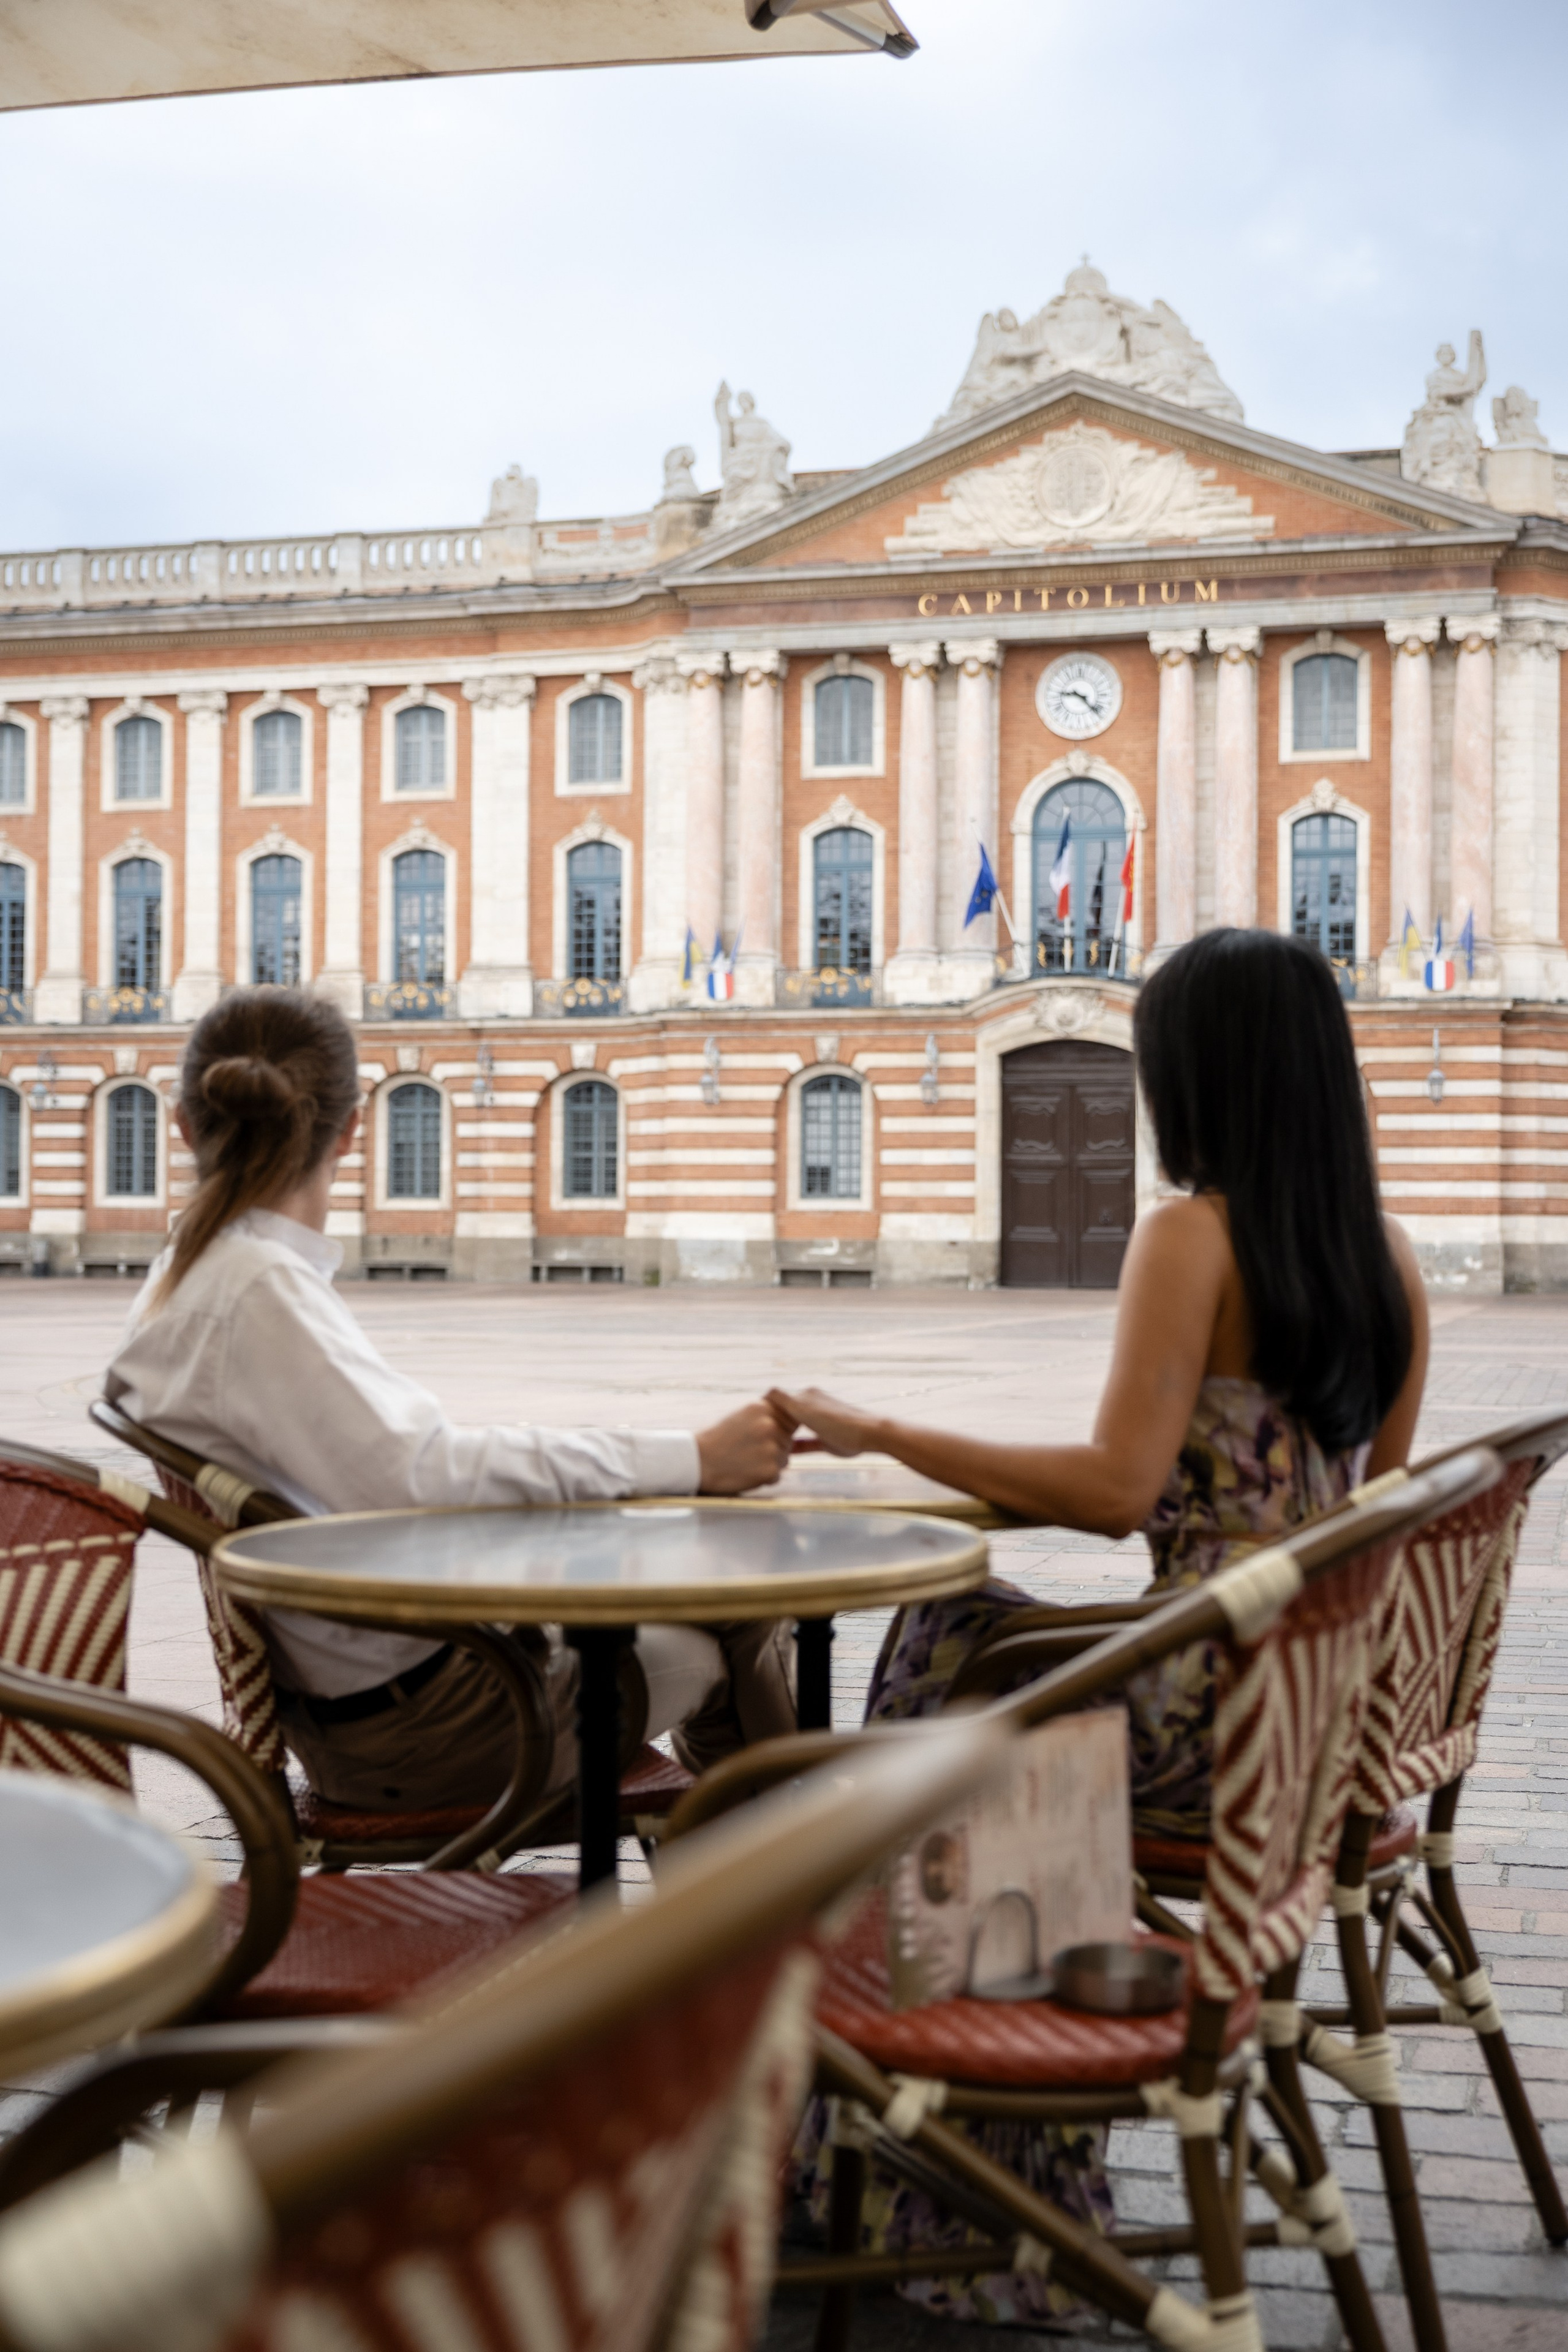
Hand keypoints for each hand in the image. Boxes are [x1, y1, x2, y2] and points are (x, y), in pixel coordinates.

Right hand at [695, 1400, 792, 1494]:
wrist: (697, 1461)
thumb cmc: (717, 1440)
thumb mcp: (741, 1416)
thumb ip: (765, 1416)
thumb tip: (791, 1422)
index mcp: (762, 1407)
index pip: (788, 1418)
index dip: (778, 1430)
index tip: (760, 1437)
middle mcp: (769, 1425)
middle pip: (787, 1440)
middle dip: (774, 1447)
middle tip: (749, 1451)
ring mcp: (771, 1447)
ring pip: (784, 1458)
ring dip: (770, 1463)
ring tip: (746, 1462)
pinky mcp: (770, 1469)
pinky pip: (777, 1476)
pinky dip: (764, 1478)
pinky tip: (746, 1472)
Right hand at [765, 1387, 886, 1459]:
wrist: (868, 1435)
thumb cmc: (836, 1421)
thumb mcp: (804, 1409)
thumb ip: (784, 1400)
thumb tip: (765, 1393)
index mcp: (807, 1397)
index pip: (779, 1399)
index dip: (766, 1408)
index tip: (754, 1421)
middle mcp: (813, 1408)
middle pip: (787, 1415)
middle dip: (774, 1424)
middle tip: (759, 1436)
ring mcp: (820, 1425)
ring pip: (796, 1430)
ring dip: (785, 1436)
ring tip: (770, 1445)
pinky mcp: (827, 1441)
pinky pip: (807, 1444)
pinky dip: (797, 1448)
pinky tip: (786, 1455)